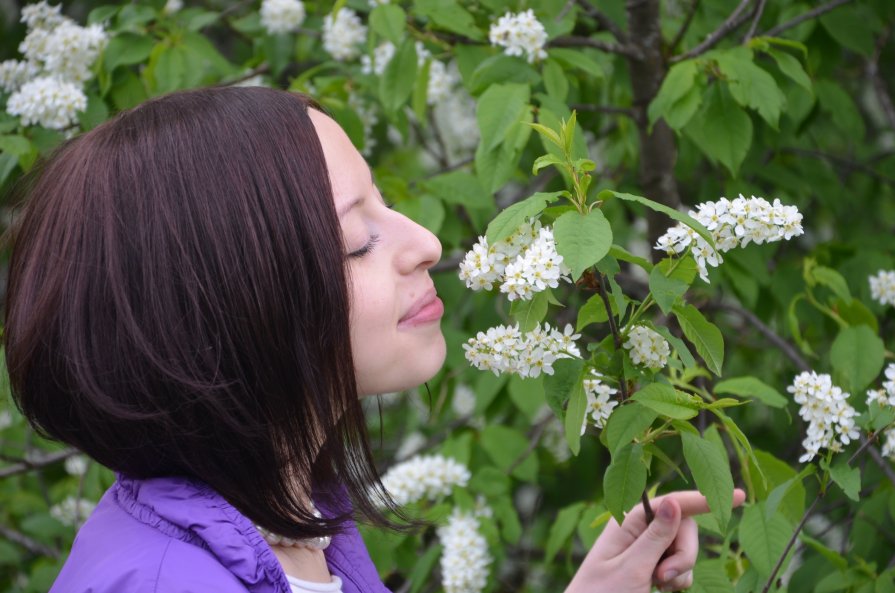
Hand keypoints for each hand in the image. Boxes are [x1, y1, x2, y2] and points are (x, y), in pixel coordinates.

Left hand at [565, 489, 745, 592]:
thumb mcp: (630, 568)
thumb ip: (655, 538)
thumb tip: (674, 501)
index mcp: (627, 523)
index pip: (671, 503)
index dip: (703, 499)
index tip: (739, 496)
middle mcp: (638, 532)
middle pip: (685, 529)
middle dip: (684, 554)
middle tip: (662, 578)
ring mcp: (647, 551)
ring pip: (686, 552)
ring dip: (681, 572)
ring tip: (656, 587)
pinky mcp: (654, 570)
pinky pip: (682, 570)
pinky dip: (679, 581)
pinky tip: (660, 590)